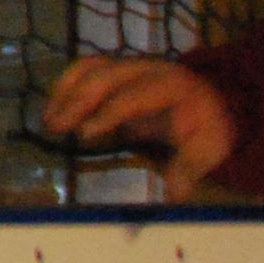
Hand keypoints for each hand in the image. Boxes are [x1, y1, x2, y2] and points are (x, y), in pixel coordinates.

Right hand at [39, 57, 236, 200]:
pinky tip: (53, 109)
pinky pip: (88, 69)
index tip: (85, 134)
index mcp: (174, 87)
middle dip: (79, 100)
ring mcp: (132, 66)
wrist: (215, 105)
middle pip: (108, 76)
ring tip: (49, 121)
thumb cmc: (207, 129)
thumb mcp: (207, 150)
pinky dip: (67, 85)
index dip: (108, 113)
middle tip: (57, 127)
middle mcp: (150, 69)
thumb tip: (172, 196)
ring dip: (67, 91)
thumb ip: (188, 170)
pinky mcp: (119, 70)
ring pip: (93, 68)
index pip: (135, 96)